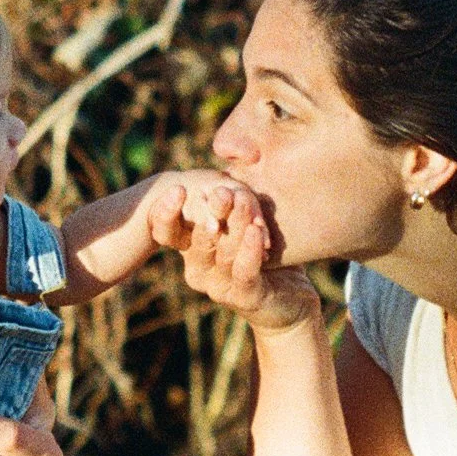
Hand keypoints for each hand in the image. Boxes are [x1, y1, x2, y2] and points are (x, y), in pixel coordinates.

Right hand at [148, 178, 316, 331]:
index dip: (166, 213)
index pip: (168, 232)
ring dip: (234, 225)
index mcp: (194, 250)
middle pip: (198, 238)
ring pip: (222, 252)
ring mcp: (219, 287)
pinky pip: (245, 271)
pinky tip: (257, 232)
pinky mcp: (244, 297)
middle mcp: (199, 270)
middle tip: (216, 189)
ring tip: (242, 203)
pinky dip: (250, 250)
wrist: (290, 302)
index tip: (176, 189)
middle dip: (208, 212)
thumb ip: (234, 200)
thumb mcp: (245, 223)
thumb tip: (238, 154)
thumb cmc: (265, 256)